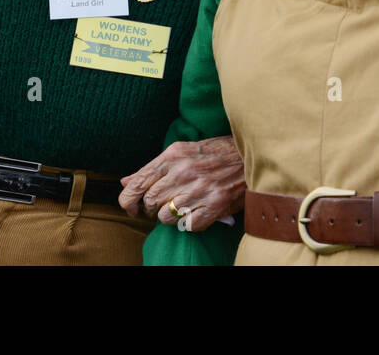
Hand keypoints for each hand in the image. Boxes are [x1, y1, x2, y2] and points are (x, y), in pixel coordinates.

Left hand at [119, 136, 244, 231]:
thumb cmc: (216, 153)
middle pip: (149, 201)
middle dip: (150, 209)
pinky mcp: (213, 206)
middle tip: (160, 207)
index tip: (131, 207)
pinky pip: (186, 226)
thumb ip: (154, 167)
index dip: (128, 200)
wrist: (251, 156)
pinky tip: (197, 212)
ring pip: (164, 217)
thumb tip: (126, 181)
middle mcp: (183, 171)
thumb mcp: (183, 151)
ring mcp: (198, 189)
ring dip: (169, 217)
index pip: (138, 182)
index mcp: (173, 155)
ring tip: (181, 208)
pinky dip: (189, 223)